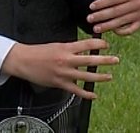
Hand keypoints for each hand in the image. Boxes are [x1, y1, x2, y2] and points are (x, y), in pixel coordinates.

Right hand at [0, 39, 117, 97]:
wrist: (23, 60)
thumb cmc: (37, 52)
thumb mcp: (55, 45)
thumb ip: (69, 48)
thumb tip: (83, 49)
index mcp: (65, 48)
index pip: (86, 44)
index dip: (99, 45)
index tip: (106, 45)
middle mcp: (66, 60)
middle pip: (90, 60)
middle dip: (105, 60)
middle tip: (115, 60)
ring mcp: (64, 73)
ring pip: (86, 76)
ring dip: (100, 77)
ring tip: (109, 76)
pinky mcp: (60, 83)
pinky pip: (76, 90)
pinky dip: (86, 93)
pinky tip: (93, 94)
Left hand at [87, 0, 139, 35]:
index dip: (102, 3)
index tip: (91, 7)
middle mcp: (137, 4)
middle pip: (116, 11)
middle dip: (101, 16)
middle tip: (90, 19)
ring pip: (121, 21)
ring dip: (107, 26)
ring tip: (96, 28)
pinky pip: (131, 29)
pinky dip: (121, 31)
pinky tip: (112, 31)